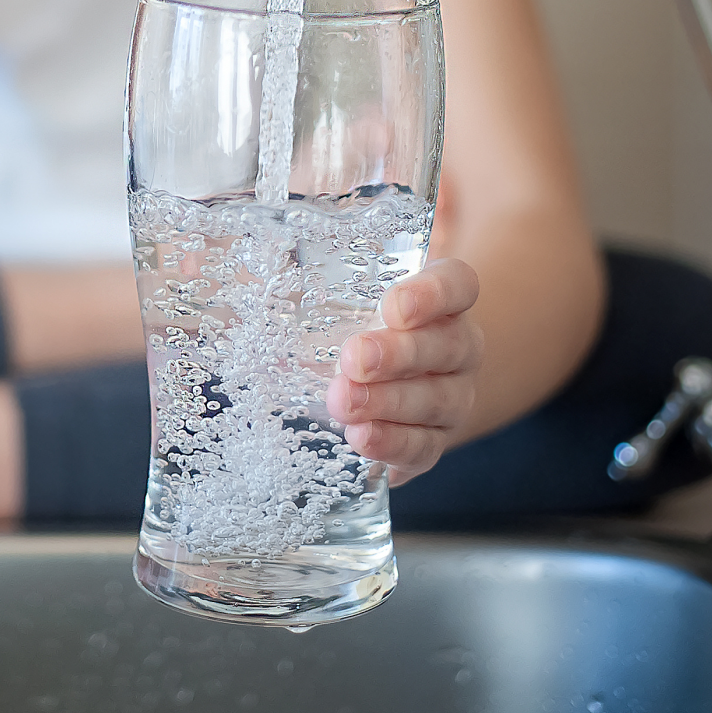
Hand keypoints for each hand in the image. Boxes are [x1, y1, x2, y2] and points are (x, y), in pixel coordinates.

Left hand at [326, 256, 482, 485]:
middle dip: (399, 353)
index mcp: (442, 300)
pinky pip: (425, 448)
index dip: (433, 293)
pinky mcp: (435, 441)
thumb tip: (253, 264)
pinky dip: (393, 443)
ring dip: (389, 402)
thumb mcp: (339, 295)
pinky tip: (361, 437)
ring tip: (343, 402)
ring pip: (437, 400)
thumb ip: (309, 276)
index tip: (393, 306)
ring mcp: (453, 398)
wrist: (393, 385)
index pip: (457, 285)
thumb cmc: (356, 325)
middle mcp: (458, 347)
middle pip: (449, 345)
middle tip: (353, 358)